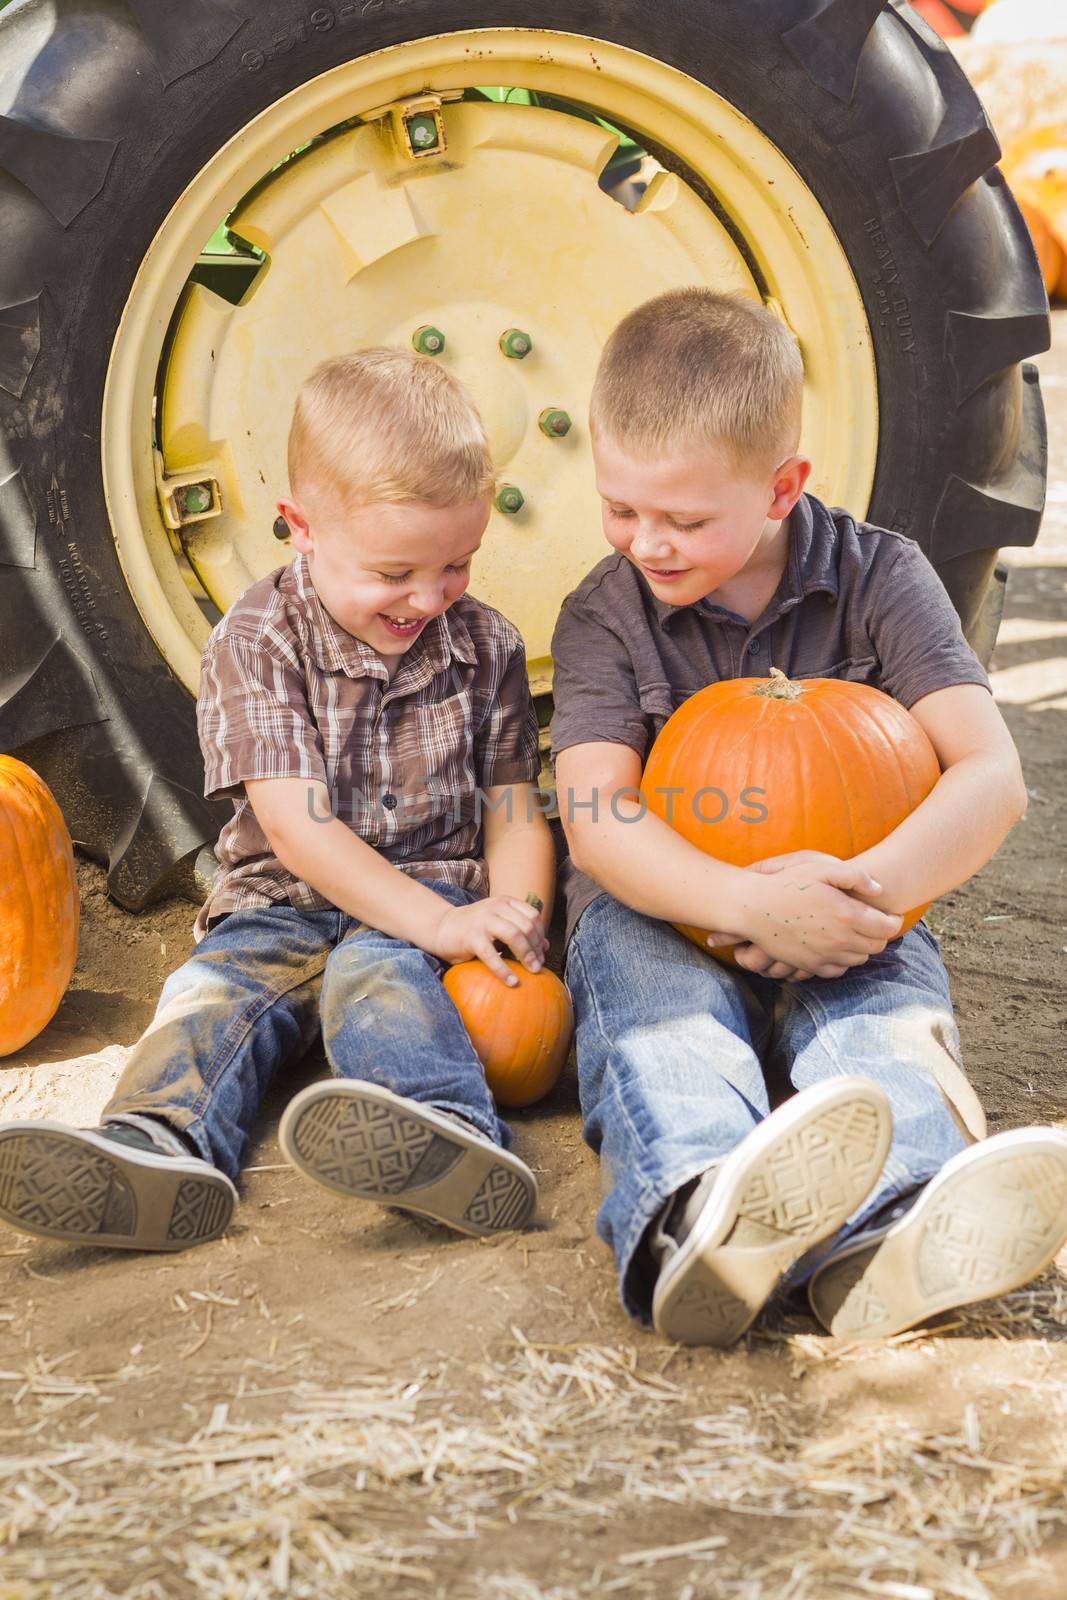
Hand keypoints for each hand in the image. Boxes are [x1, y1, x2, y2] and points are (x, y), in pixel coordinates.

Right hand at [432, 896, 548, 986]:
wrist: (442, 927)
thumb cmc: (474, 929)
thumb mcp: (500, 924)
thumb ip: (521, 931)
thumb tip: (546, 946)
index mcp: (505, 902)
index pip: (533, 916)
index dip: (541, 935)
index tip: (542, 953)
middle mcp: (496, 908)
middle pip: (526, 926)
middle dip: (536, 948)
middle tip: (538, 965)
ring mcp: (483, 921)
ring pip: (514, 935)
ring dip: (526, 955)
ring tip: (532, 970)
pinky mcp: (471, 937)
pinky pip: (492, 955)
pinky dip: (504, 970)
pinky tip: (512, 982)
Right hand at [704, 854, 900, 979]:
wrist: (753, 908)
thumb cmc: (787, 884)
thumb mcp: (821, 868)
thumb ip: (856, 876)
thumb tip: (879, 890)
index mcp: (846, 914)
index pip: (886, 928)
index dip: (893, 921)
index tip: (891, 915)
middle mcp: (839, 939)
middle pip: (876, 946)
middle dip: (881, 935)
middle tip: (876, 923)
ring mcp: (824, 955)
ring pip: (859, 959)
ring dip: (863, 947)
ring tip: (857, 932)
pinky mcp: (810, 965)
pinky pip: (839, 970)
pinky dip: (844, 960)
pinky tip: (838, 946)